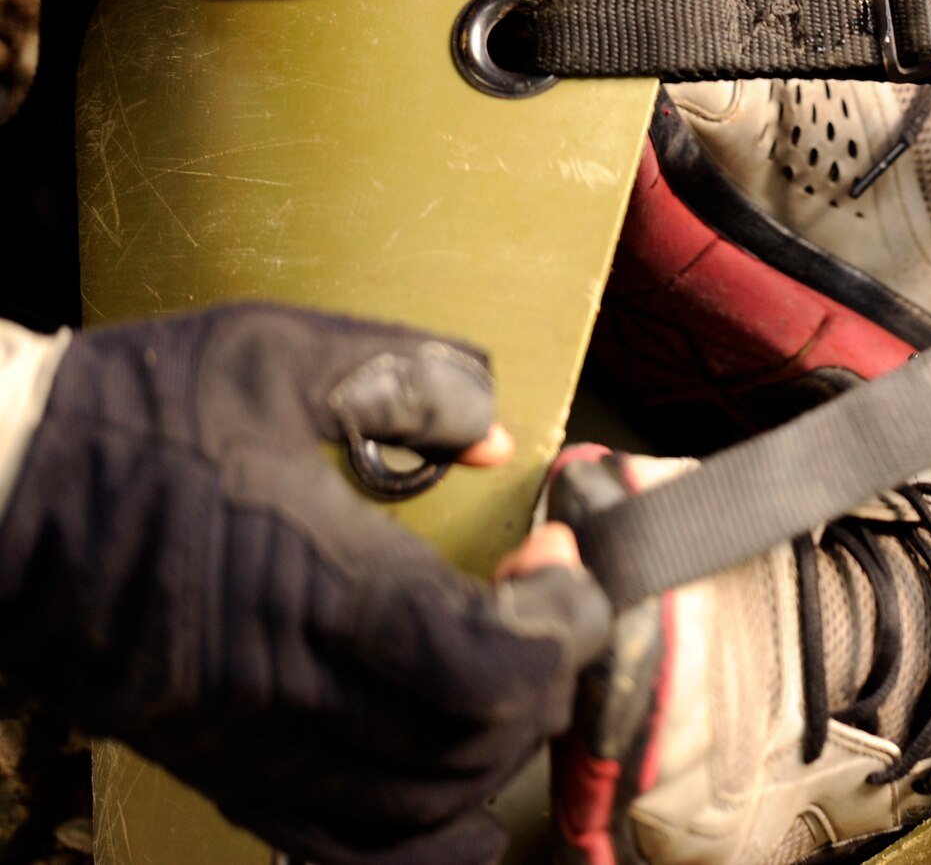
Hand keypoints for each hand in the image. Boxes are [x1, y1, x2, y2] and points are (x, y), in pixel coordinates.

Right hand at [0, 304, 611, 864]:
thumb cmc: (133, 412)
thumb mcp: (276, 352)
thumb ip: (407, 381)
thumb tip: (495, 436)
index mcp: (316, 576)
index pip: (483, 663)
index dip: (560, 627)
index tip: (560, 561)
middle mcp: (286, 679)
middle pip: (466, 744)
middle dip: (542, 681)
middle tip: (546, 605)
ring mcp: (247, 736)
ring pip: (414, 807)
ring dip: (493, 750)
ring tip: (505, 673)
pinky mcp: (215, 763)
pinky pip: (336, 843)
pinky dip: (419, 833)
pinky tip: (455, 788)